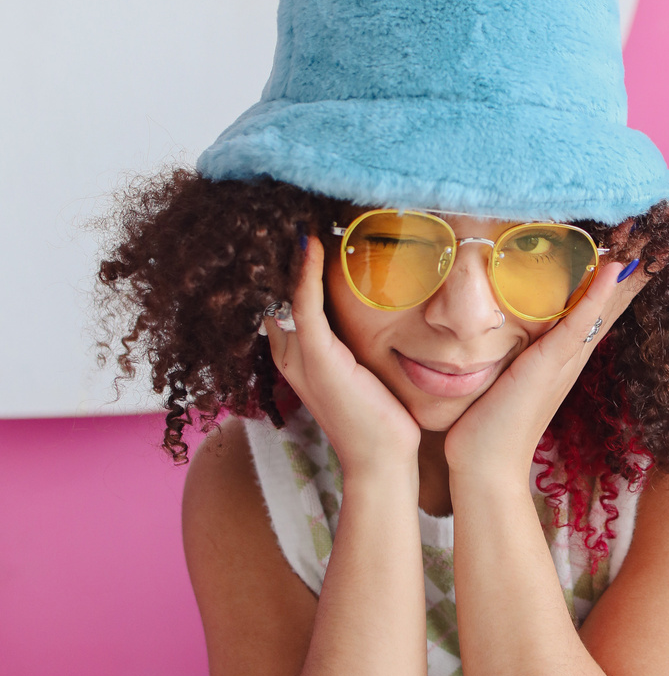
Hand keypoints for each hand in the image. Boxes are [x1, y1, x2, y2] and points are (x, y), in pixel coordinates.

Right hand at [262, 238, 420, 476]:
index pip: (286, 302)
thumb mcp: (366, 374)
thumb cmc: (382, 420)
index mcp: (300, 359)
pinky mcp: (319, 360)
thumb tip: (381, 312)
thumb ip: (360, 344)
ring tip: (294, 217)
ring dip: (289, 256)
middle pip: (278, 293)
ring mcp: (301, 358)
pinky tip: (310, 243)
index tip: (301, 230)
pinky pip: (306, 306)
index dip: (290, 268)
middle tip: (290, 213)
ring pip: (287, 294)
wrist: (383, 462)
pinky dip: (305, 273)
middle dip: (280, 256)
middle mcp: (292, 355)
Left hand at [443, 257, 649, 483]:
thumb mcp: (507, 376)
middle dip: (633, 270)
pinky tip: (613, 269)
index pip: (598, 309)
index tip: (637, 245)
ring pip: (603, 308)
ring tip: (649, 239)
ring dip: (625, 273)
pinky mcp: (549, 366)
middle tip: (658, 233)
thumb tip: (509, 329)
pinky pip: (578, 325)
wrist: (484, 464)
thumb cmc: (489, 422)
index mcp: (565, 357)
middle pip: (612, 305)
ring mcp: (565, 361)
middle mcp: (573, 356)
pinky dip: (597, 296)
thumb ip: (515, 353)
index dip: (618, 278)